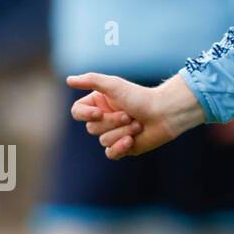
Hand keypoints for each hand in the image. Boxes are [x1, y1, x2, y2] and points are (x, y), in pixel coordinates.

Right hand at [68, 72, 204, 158]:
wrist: (165, 113)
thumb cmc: (140, 97)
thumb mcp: (114, 85)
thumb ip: (91, 80)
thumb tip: (68, 80)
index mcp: (99, 103)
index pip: (77, 112)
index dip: (85, 114)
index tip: (99, 112)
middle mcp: (104, 119)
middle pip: (91, 128)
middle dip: (112, 122)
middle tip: (129, 114)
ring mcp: (113, 133)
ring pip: (103, 140)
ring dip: (122, 131)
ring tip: (138, 124)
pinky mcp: (123, 147)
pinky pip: (110, 154)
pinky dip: (120, 148)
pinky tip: (132, 140)